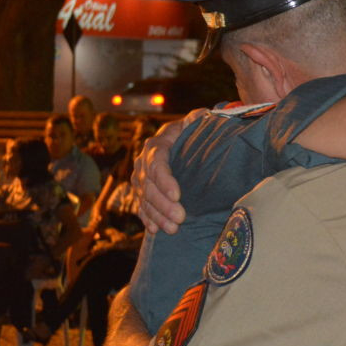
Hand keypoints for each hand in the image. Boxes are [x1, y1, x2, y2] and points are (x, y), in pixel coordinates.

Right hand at [134, 114, 194, 234]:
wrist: (185, 140)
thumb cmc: (193, 131)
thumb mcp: (196, 121)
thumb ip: (199, 119)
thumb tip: (204, 116)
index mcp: (157, 144)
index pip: (157, 162)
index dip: (165, 180)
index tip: (177, 195)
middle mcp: (144, 162)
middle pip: (149, 185)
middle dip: (163, 204)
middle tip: (180, 217)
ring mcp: (141, 179)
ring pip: (144, 199)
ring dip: (157, 215)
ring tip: (173, 228)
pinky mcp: (143, 192)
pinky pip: (141, 207)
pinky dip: (148, 219)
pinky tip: (156, 230)